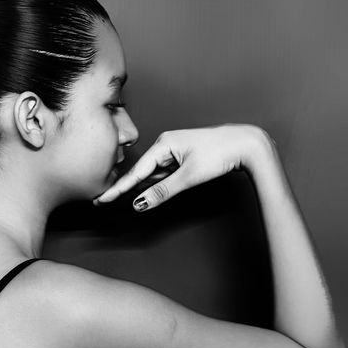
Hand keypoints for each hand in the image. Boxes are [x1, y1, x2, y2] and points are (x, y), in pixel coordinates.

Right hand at [92, 124, 262, 210]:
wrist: (246, 144)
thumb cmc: (220, 154)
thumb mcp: (189, 176)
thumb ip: (162, 191)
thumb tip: (140, 203)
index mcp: (164, 145)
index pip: (136, 172)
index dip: (118, 189)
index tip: (101, 199)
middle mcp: (166, 145)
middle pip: (141, 172)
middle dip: (124, 187)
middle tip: (103, 201)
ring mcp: (175, 151)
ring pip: (153, 173)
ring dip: (140, 186)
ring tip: (116, 197)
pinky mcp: (184, 157)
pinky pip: (164, 173)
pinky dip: (155, 183)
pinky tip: (146, 190)